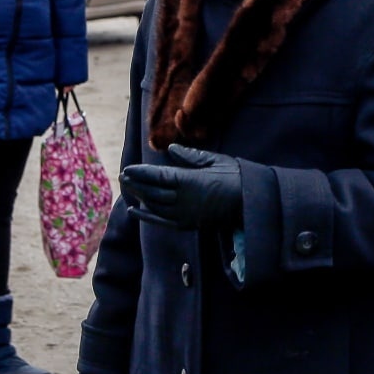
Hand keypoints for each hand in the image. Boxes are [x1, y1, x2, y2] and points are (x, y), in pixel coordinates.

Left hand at [120, 143, 242, 229]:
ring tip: (127, 188)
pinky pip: (162, 222)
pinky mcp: (188, 224)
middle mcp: (184, 200)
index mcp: (190, 181)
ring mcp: (185, 214)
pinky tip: (135, 210)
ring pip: (155, 207)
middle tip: (122, 176)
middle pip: (152, 192)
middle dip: (136, 184)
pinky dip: (147, 216)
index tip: (127, 169)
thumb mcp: (214, 161)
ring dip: (139, 197)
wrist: (251, 204)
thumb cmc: (236, 177)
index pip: (158, 177)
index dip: (140, 174)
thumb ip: (191, 156)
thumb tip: (171, 149)